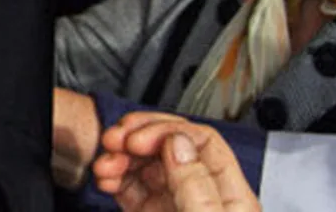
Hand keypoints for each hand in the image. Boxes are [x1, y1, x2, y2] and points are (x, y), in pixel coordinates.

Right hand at [93, 112, 258, 211]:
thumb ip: (196, 184)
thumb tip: (178, 141)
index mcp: (231, 196)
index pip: (201, 141)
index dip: (165, 131)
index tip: (137, 139)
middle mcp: (205, 196)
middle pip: (171, 148)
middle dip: (137, 137)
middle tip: (113, 140)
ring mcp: (179, 206)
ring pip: (148, 166)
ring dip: (121, 158)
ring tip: (104, 164)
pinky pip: (134, 190)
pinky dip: (116, 179)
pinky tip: (106, 178)